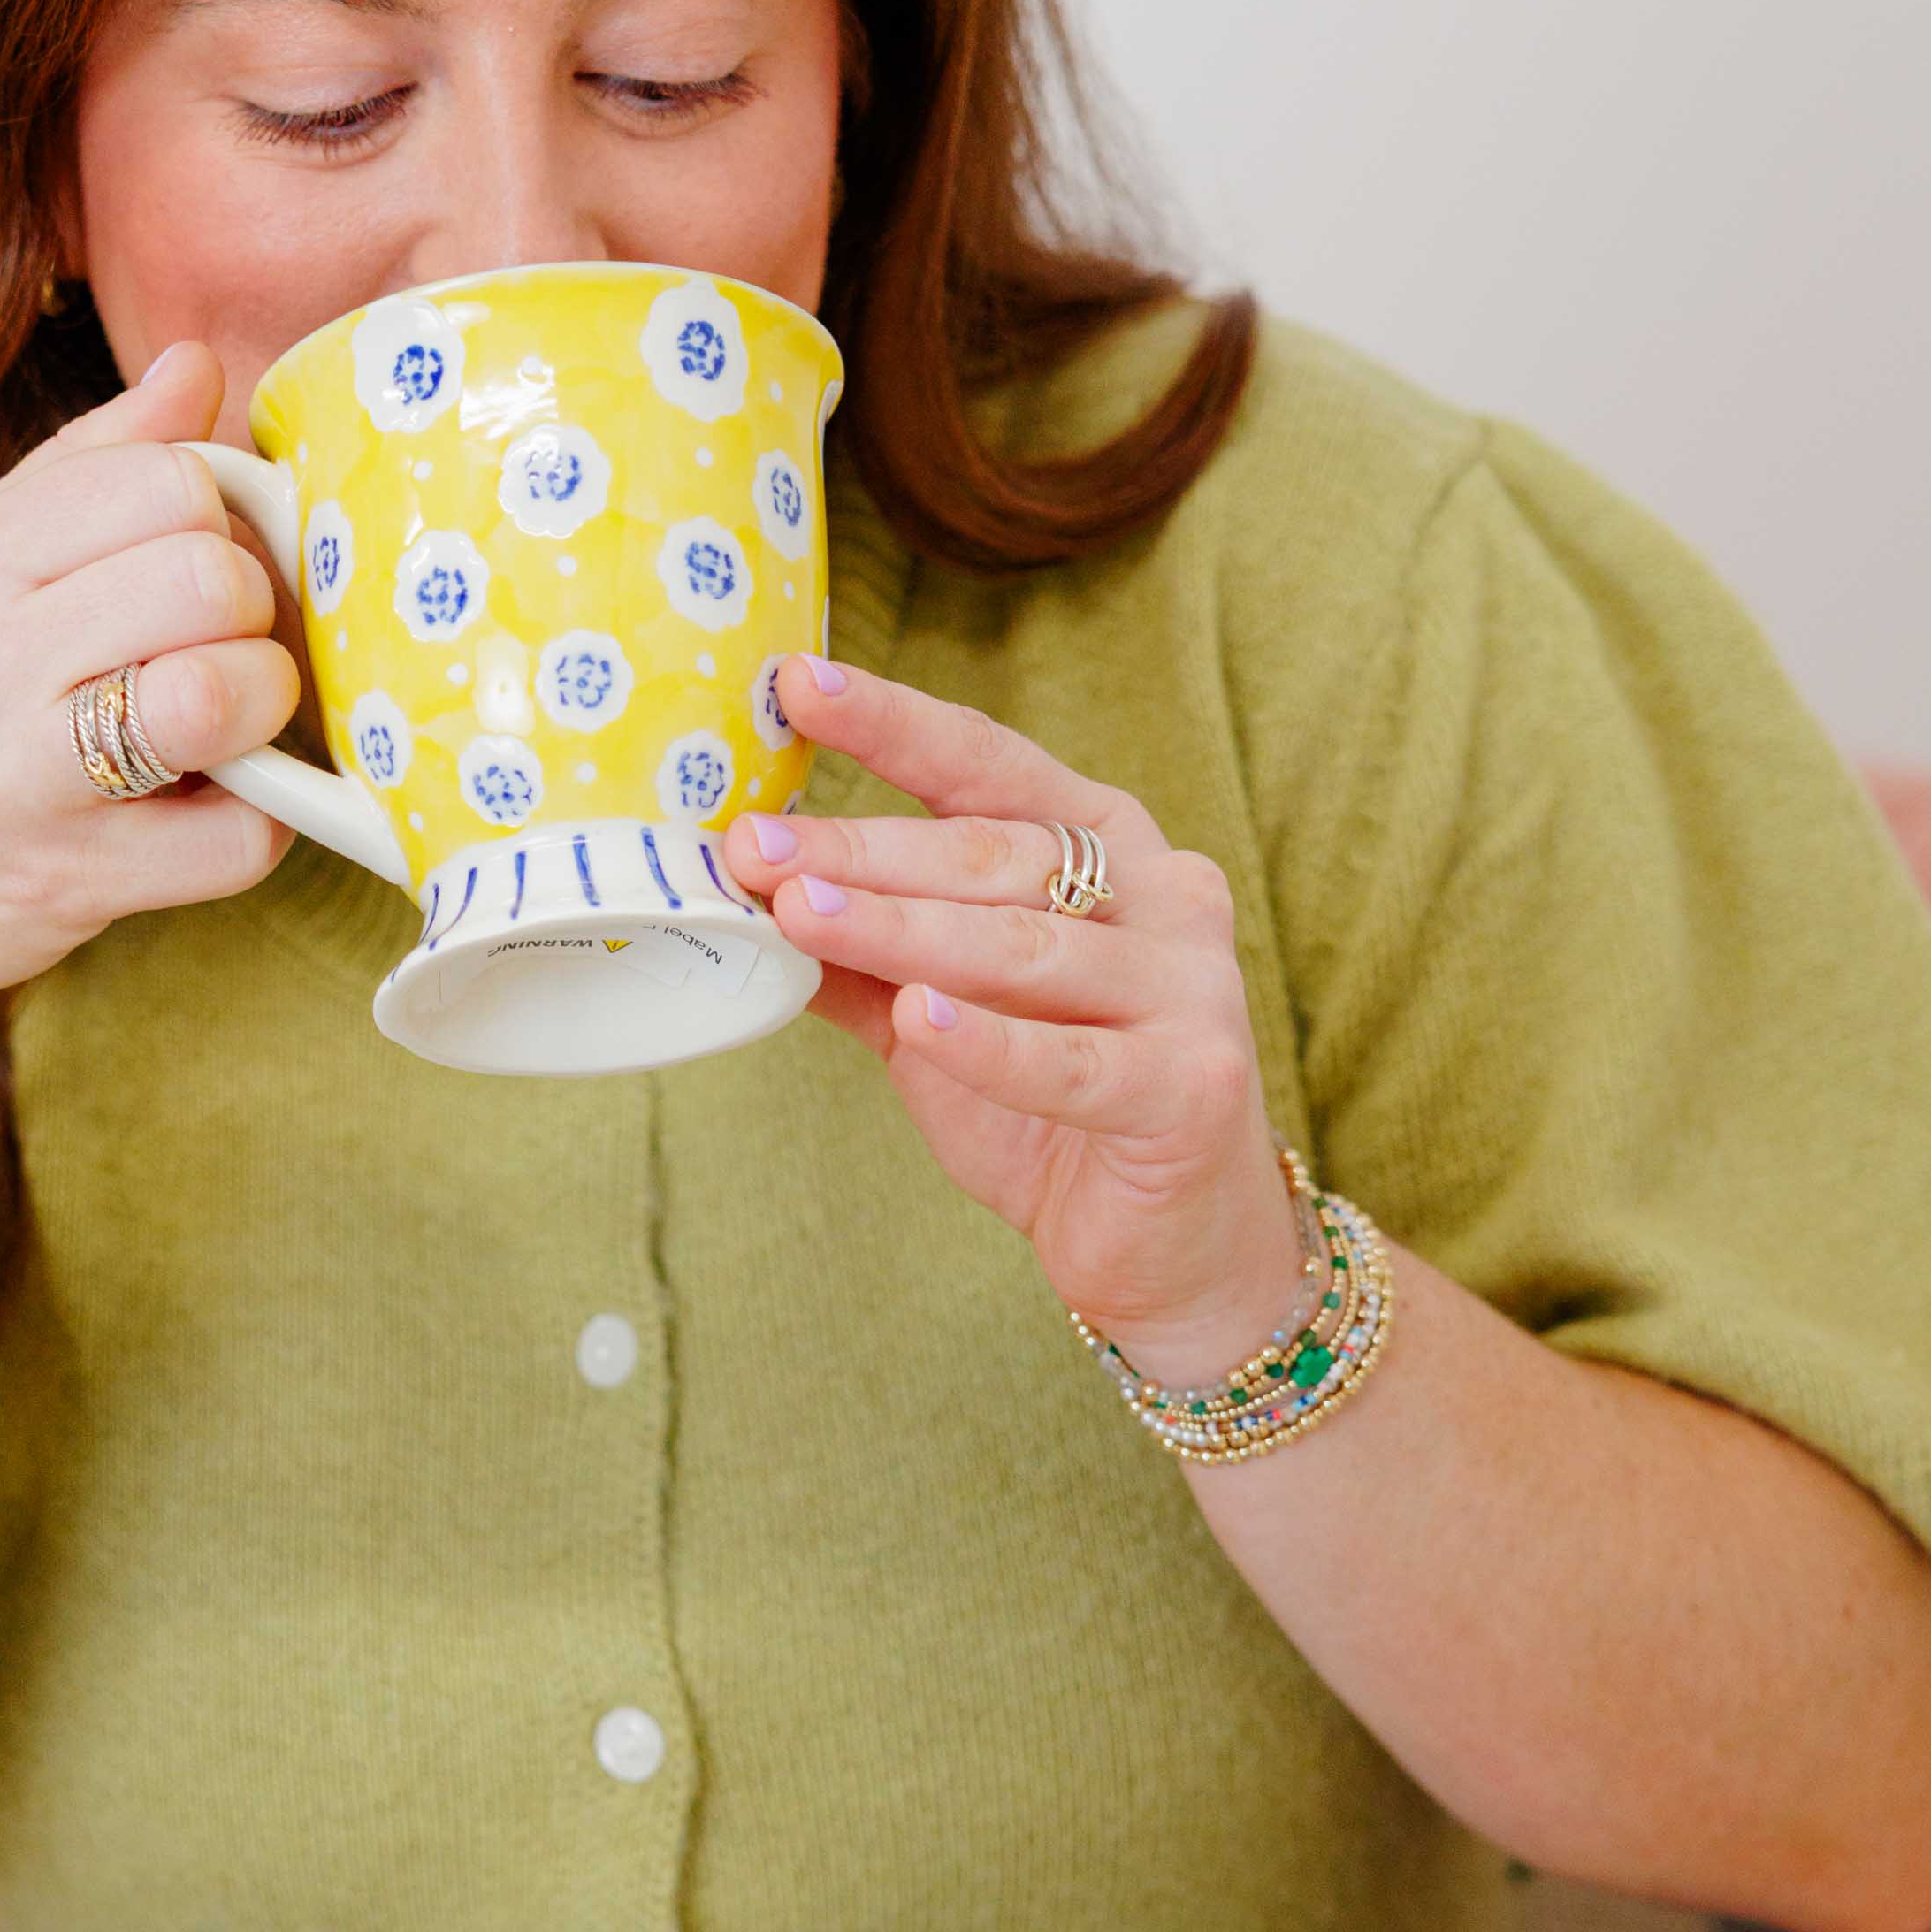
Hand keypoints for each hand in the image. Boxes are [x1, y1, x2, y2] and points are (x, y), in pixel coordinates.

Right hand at [0, 345, 299, 1115]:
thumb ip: (83, 469)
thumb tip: (197, 370)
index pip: (163, 478)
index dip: (217, 518)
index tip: (199, 566)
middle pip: (208, 574)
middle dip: (248, 611)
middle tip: (216, 649)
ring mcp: (21, 777)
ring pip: (223, 695)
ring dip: (262, 707)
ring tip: (223, 724)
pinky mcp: (70, 881)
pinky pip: (236, 838)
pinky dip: (253, 824)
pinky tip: (203, 809)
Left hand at [718, 657, 1304, 1380]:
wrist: (1172, 1245)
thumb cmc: (1055, 1110)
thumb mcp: (943, 1013)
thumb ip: (864, 952)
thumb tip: (740, 889)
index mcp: (1106, 846)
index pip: (988, 765)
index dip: (892, 723)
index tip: (795, 686)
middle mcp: (1162, 896)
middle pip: (996, 856)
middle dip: (864, 850)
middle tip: (755, 846)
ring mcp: (1188, 989)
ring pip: (1024, 948)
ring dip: (902, 930)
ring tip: (799, 913)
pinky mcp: (1190, 1086)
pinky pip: (1070, 1061)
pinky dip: (989, 1042)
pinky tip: (916, 1020)